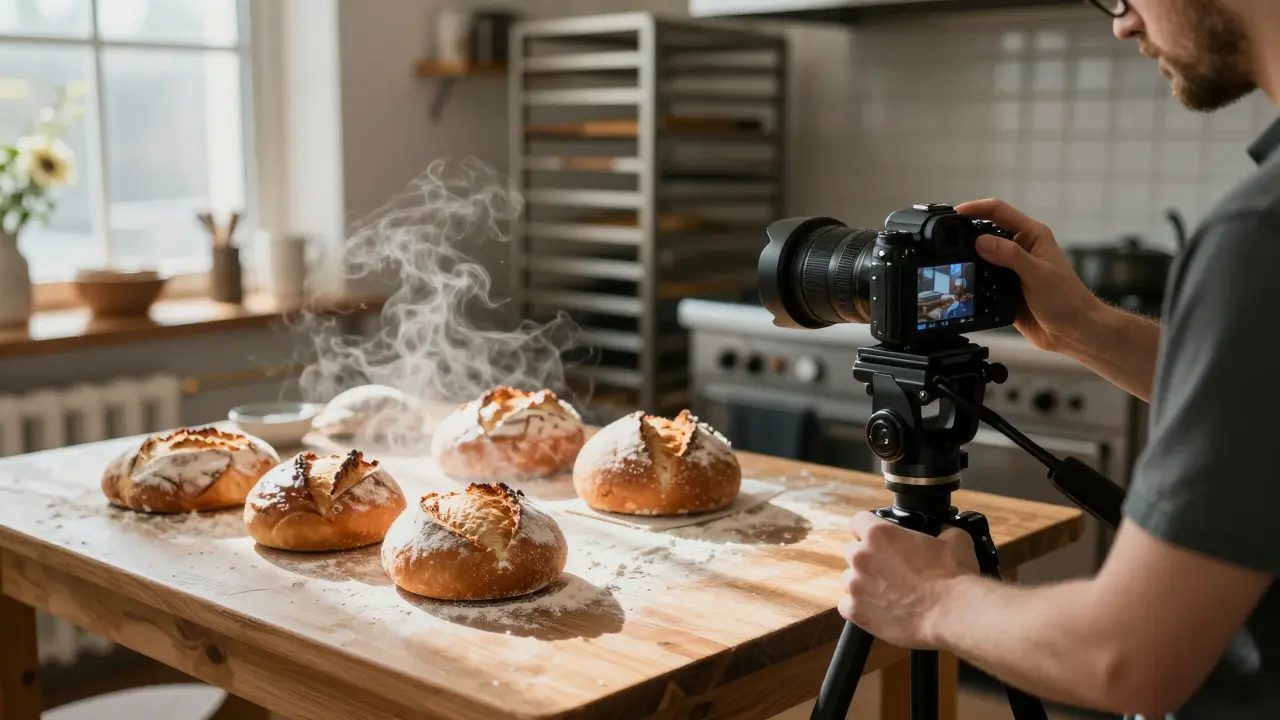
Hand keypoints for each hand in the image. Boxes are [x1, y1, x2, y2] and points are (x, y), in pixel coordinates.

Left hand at [839, 512, 979, 648]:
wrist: (951, 614)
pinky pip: (846, 606)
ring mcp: (855, 585)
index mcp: (879, 534)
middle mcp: (861, 556)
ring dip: (863, 583)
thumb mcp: (954, 539)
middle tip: (890, 570)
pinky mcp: (855, 611)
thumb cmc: (953, 577)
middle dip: (868, 559)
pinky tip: (878, 610)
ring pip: (848, 579)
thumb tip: (943, 529)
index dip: (868, 529)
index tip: (878, 539)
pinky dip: (859, 608)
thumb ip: (941, 530)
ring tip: (886, 593)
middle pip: (852, 552)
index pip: (858, 521)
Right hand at [956, 198, 1102, 353]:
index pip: (999, 211)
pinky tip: (961, 280)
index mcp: (1032, 236)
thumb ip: (1009, 255)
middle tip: (945, 237)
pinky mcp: (1005, 287)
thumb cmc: (1066, 300)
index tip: (955, 213)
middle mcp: (1021, 248)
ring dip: (968, 256)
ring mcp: (1012, 268)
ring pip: (982, 255)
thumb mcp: (1037, 274)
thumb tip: (980, 241)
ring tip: (948, 259)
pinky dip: (972, 277)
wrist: (1074, 331)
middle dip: (967, 231)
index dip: (976, 208)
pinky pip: (983, 277)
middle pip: (987, 230)